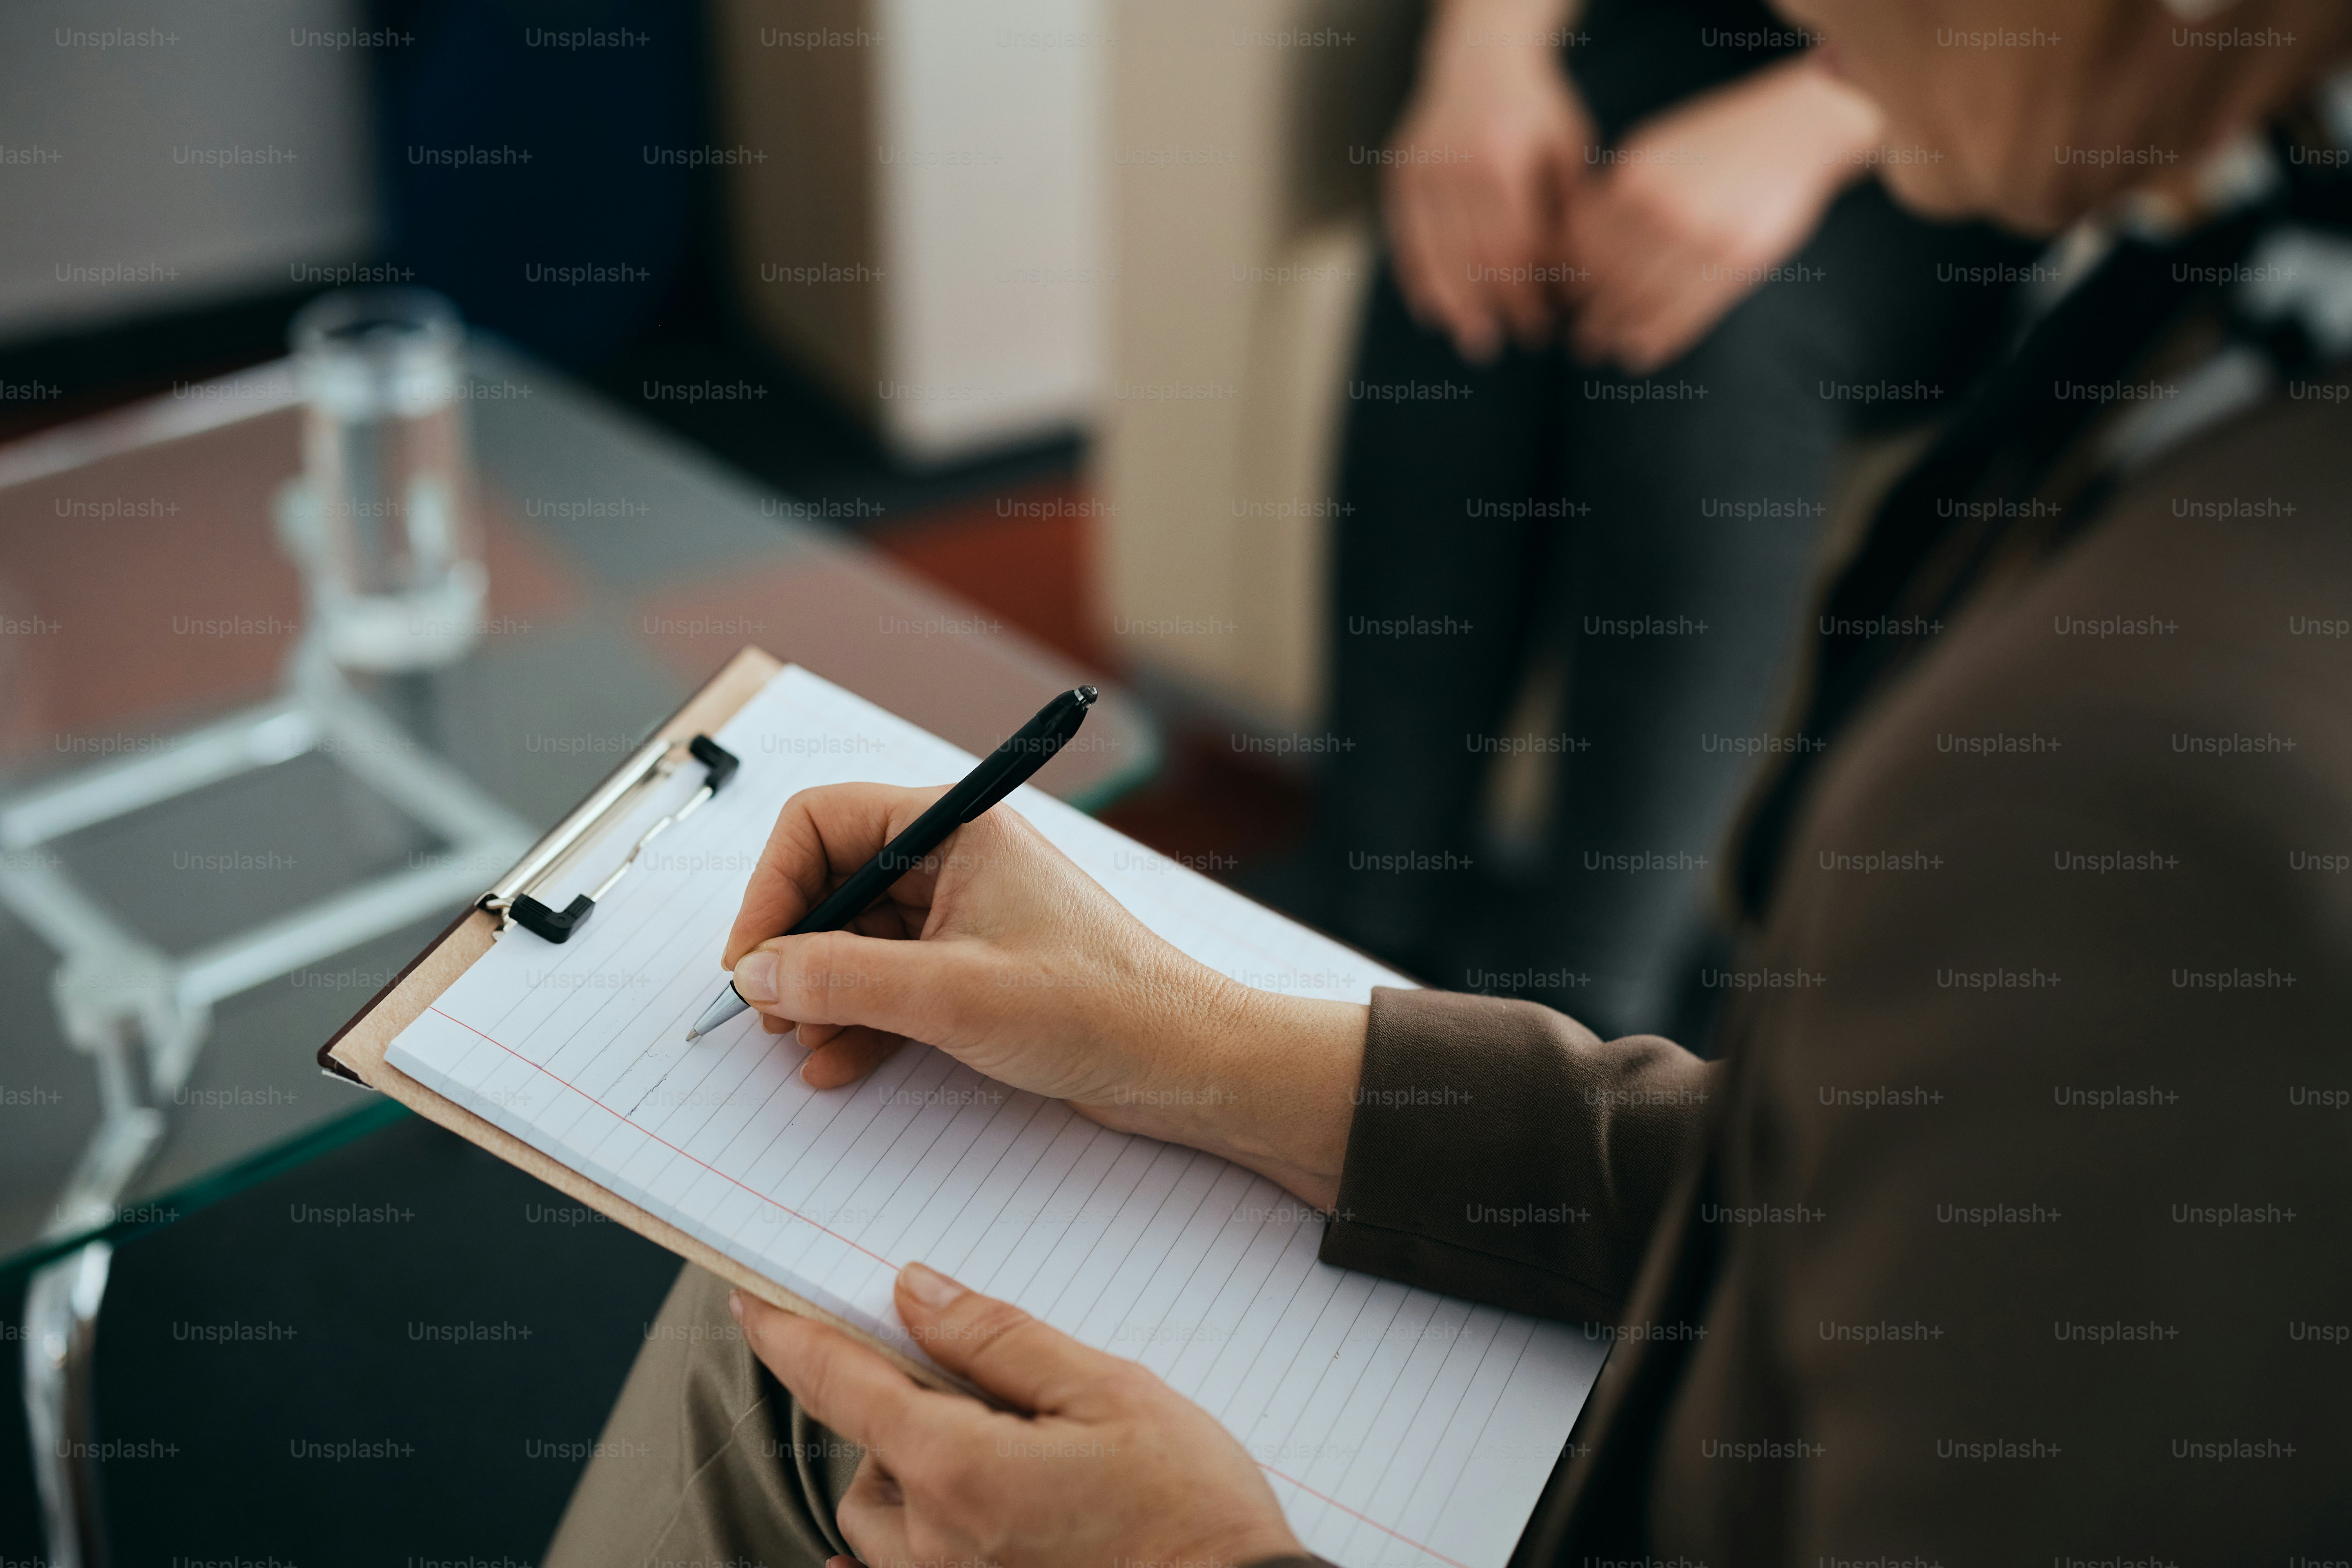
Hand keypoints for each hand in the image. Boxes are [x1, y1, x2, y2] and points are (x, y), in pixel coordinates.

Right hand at [722, 782, 1365, 1208]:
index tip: (751, 961)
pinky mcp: (974, 972)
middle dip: (792, 949)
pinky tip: (833, 1063)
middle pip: (831, 882)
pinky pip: (888, 984)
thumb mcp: (952, 992)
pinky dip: (856, 1020)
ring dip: (819, 993)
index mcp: (954, 828)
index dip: (772, 888)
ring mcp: (964, 917)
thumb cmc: (1096, 1006)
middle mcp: (954, 861)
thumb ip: (843, 978)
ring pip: (855, 940)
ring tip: (797, 1046)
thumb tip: (757, 974)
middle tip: (767, 1014)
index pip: (821, 822)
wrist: (1183, 1063)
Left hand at [734, 1263, 1301, 1567]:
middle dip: (900, 1407)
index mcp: (958, 1470)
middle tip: (981, 1383)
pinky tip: (937, 1516)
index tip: (750, 1300)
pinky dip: (901, 1539)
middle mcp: (934, 1542)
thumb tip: (913, 1293)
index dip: (788, 1334)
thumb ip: (999, 1340)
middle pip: (868, 1454)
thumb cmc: (1188, 1509)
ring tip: (999, 1447)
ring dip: (909, 1472)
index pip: (840, 1386)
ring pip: (881, 1518)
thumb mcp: (1105, 1392)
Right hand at [1383, 1, 1593, 361]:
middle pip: (1474, 259)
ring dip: (1455, 306)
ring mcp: (1421, 173)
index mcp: (1501, 161)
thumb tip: (1571, 281)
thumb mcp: (1567, 148)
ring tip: (1472, 339)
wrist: (1480, 58)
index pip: (1515, 249)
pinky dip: (1419, 278)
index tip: (1544, 324)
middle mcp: (1455, 168)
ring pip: (1435, 256)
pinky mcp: (1400, 176)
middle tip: (1511, 341)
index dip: (1528, 293)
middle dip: (1496, 307)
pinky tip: (1434, 310)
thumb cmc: (1537, 108)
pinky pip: (1406, 240)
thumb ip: (1567, 208)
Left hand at [1561, 54, 1879, 372]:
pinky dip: (1656, 340)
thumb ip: (1620, 191)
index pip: (1584, 244)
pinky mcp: (1738, 259)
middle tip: (1582, 340)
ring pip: (1642, 302)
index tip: (1568, 299)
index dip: (1572, 281)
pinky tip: (1641, 354)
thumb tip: (1574, 243)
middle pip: (1608, 279)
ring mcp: (1703, 236)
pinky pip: (1685, 313)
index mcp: (1636, 177)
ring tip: (1608, 350)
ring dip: (1618, 335)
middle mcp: (1664, 208)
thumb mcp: (1660, 148)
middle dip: (1590, 316)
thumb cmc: (1722, 140)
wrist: (1798, 124)